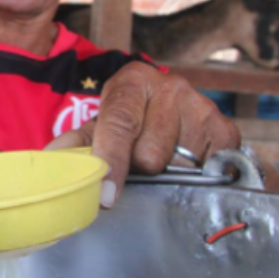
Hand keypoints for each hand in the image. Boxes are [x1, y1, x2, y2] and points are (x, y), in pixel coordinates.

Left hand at [46, 62, 240, 207]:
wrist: (163, 103)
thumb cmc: (127, 117)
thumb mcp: (98, 123)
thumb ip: (76, 143)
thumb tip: (53, 161)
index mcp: (133, 81)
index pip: (120, 124)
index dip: (112, 162)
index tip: (107, 196)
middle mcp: (172, 88)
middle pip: (151, 154)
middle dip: (141, 168)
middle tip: (139, 162)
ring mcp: (202, 107)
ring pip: (180, 167)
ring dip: (169, 173)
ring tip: (164, 160)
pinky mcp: (226, 130)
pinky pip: (208, 170)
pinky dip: (195, 176)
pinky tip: (187, 164)